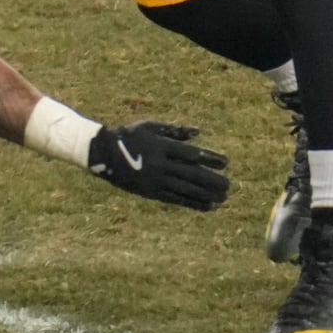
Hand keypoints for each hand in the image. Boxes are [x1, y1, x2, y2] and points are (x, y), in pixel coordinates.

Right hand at [86, 121, 229, 211]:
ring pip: (186, 189)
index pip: (190, 154)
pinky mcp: (152, 192)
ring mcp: (155, 180)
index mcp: (160, 146)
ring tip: (223, 198)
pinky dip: (193, 203)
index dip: (209, 159)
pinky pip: (176, 199)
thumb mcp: (150, 127)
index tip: (226, 163)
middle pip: (191, 174)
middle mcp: (159, 164)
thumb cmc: (130, 136)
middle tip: (229, 185)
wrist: (104, 154)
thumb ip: (175, 131)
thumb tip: (198, 132)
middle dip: (212, 180)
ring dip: (206, 195)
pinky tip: (208, 206)